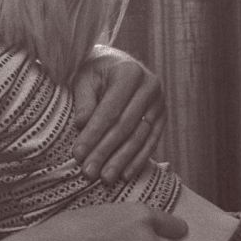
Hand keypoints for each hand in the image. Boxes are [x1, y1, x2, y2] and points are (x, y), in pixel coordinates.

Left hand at [71, 45, 165, 182]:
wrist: (116, 62)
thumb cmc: (95, 71)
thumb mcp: (83, 78)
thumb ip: (84, 100)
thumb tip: (82, 124)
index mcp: (130, 72)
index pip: (110, 110)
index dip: (93, 134)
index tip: (77, 154)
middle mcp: (150, 86)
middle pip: (125, 127)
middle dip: (105, 152)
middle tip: (88, 172)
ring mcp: (160, 102)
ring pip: (139, 137)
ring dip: (121, 160)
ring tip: (104, 178)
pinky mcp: (163, 116)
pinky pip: (151, 141)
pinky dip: (138, 159)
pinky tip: (124, 174)